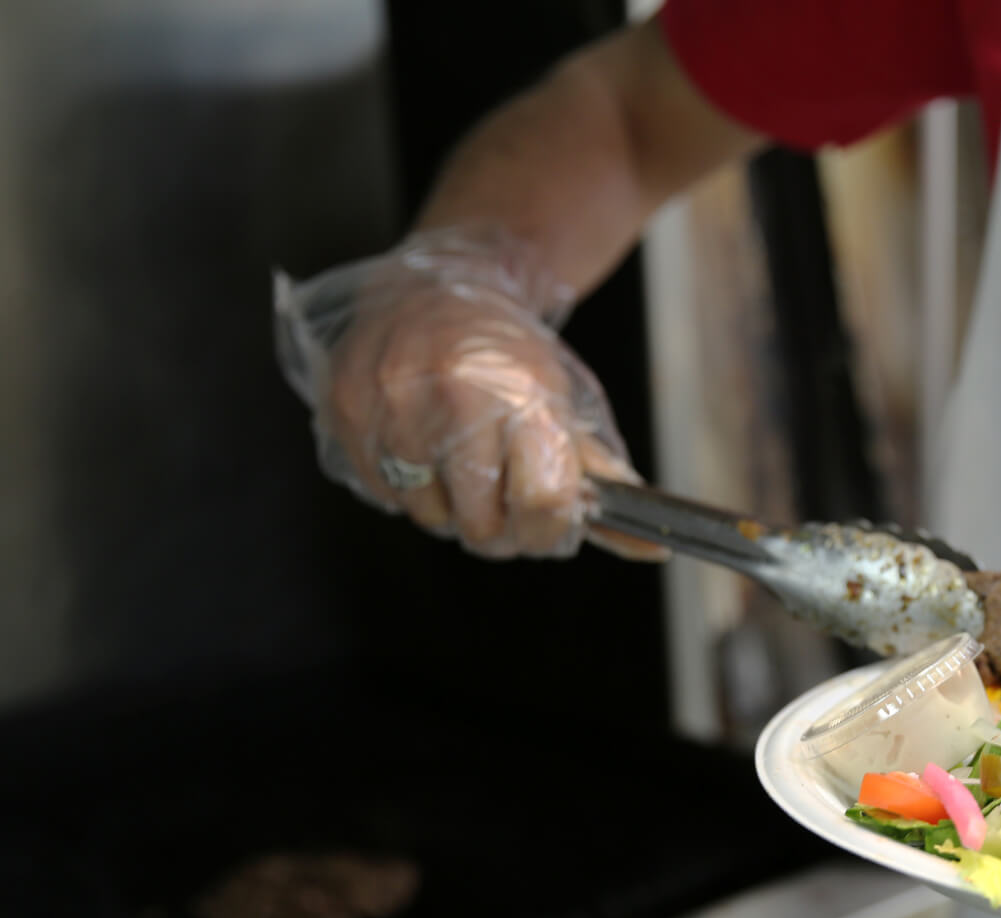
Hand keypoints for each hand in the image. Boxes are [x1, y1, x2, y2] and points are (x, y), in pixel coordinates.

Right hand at [274, 229, 666, 561]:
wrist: (441, 286)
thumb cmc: (510, 356)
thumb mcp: (569, 409)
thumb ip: (604, 485)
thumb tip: (652, 547)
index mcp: (522, 396)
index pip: (543, 505)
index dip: (549, 531)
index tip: (549, 525)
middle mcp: (455, 396)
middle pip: (482, 527)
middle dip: (500, 527)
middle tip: (503, 497)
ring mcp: (393, 403)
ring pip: (429, 518)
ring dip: (449, 507)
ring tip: (459, 460)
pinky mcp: (348, 409)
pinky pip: (382, 494)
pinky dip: (406, 486)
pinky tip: (422, 447)